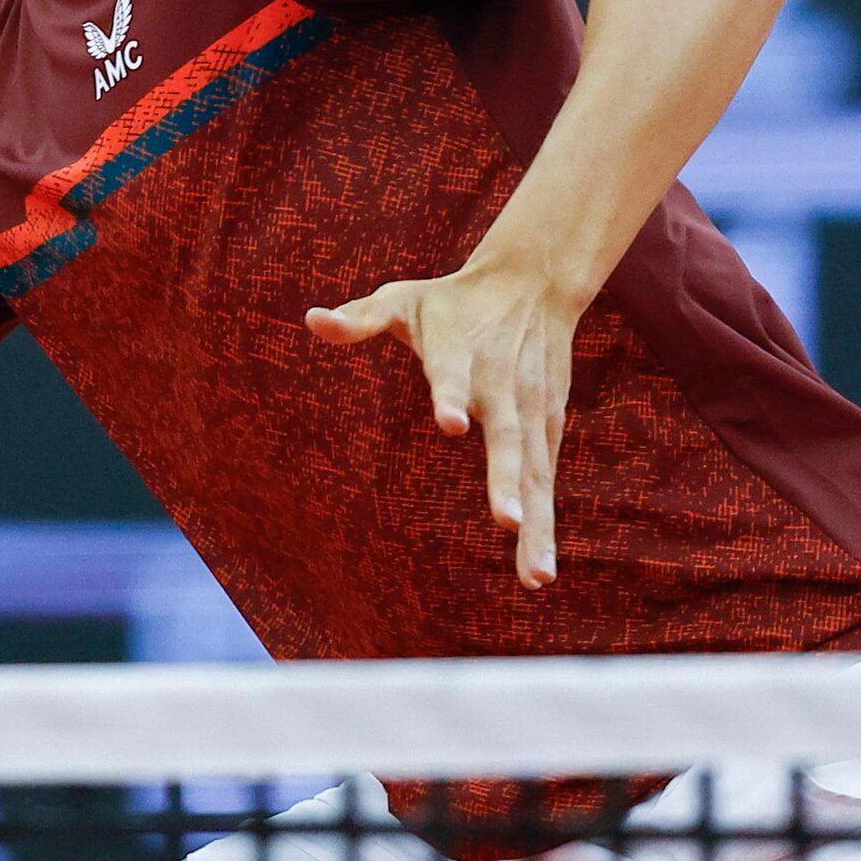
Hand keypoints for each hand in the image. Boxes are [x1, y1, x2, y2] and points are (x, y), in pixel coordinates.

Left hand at [306, 262, 581, 587]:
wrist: (533, 284)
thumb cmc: (452, 301)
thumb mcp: (401, 299)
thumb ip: (359, 318)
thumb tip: (311, 319)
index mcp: (459, 352)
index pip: (450, 374)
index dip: (448, 395)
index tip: (450, 425)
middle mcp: (501, 386)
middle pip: (506, 436)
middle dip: (508, 479)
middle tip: (508, 521)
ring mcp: (530, 412)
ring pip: (535, 473)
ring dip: (537, 523)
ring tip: (535, 576)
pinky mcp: (548, 429)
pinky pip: (546, 483)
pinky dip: (546, 526)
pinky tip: (539, 572)